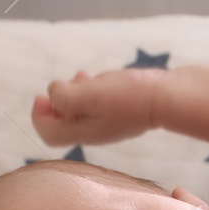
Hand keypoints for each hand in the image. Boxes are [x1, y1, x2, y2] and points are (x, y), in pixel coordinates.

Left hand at [31, 68, 165, 145]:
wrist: (170, 98)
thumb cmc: (130, 96)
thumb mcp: (90, 94)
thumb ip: (64, 96)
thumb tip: (53, 93)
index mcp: (85, 132)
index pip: (49, 134)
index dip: (38, 115)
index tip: (41, 95)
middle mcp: (96, 132)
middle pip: (63, 125)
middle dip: (55, 103)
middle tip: (59, 84)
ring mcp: (112, 124)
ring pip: (81, 113)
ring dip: (73, 94)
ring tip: (79, 76)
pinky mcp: (125, 113)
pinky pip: (99, 107)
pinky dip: (91, 93)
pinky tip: (98, 78)